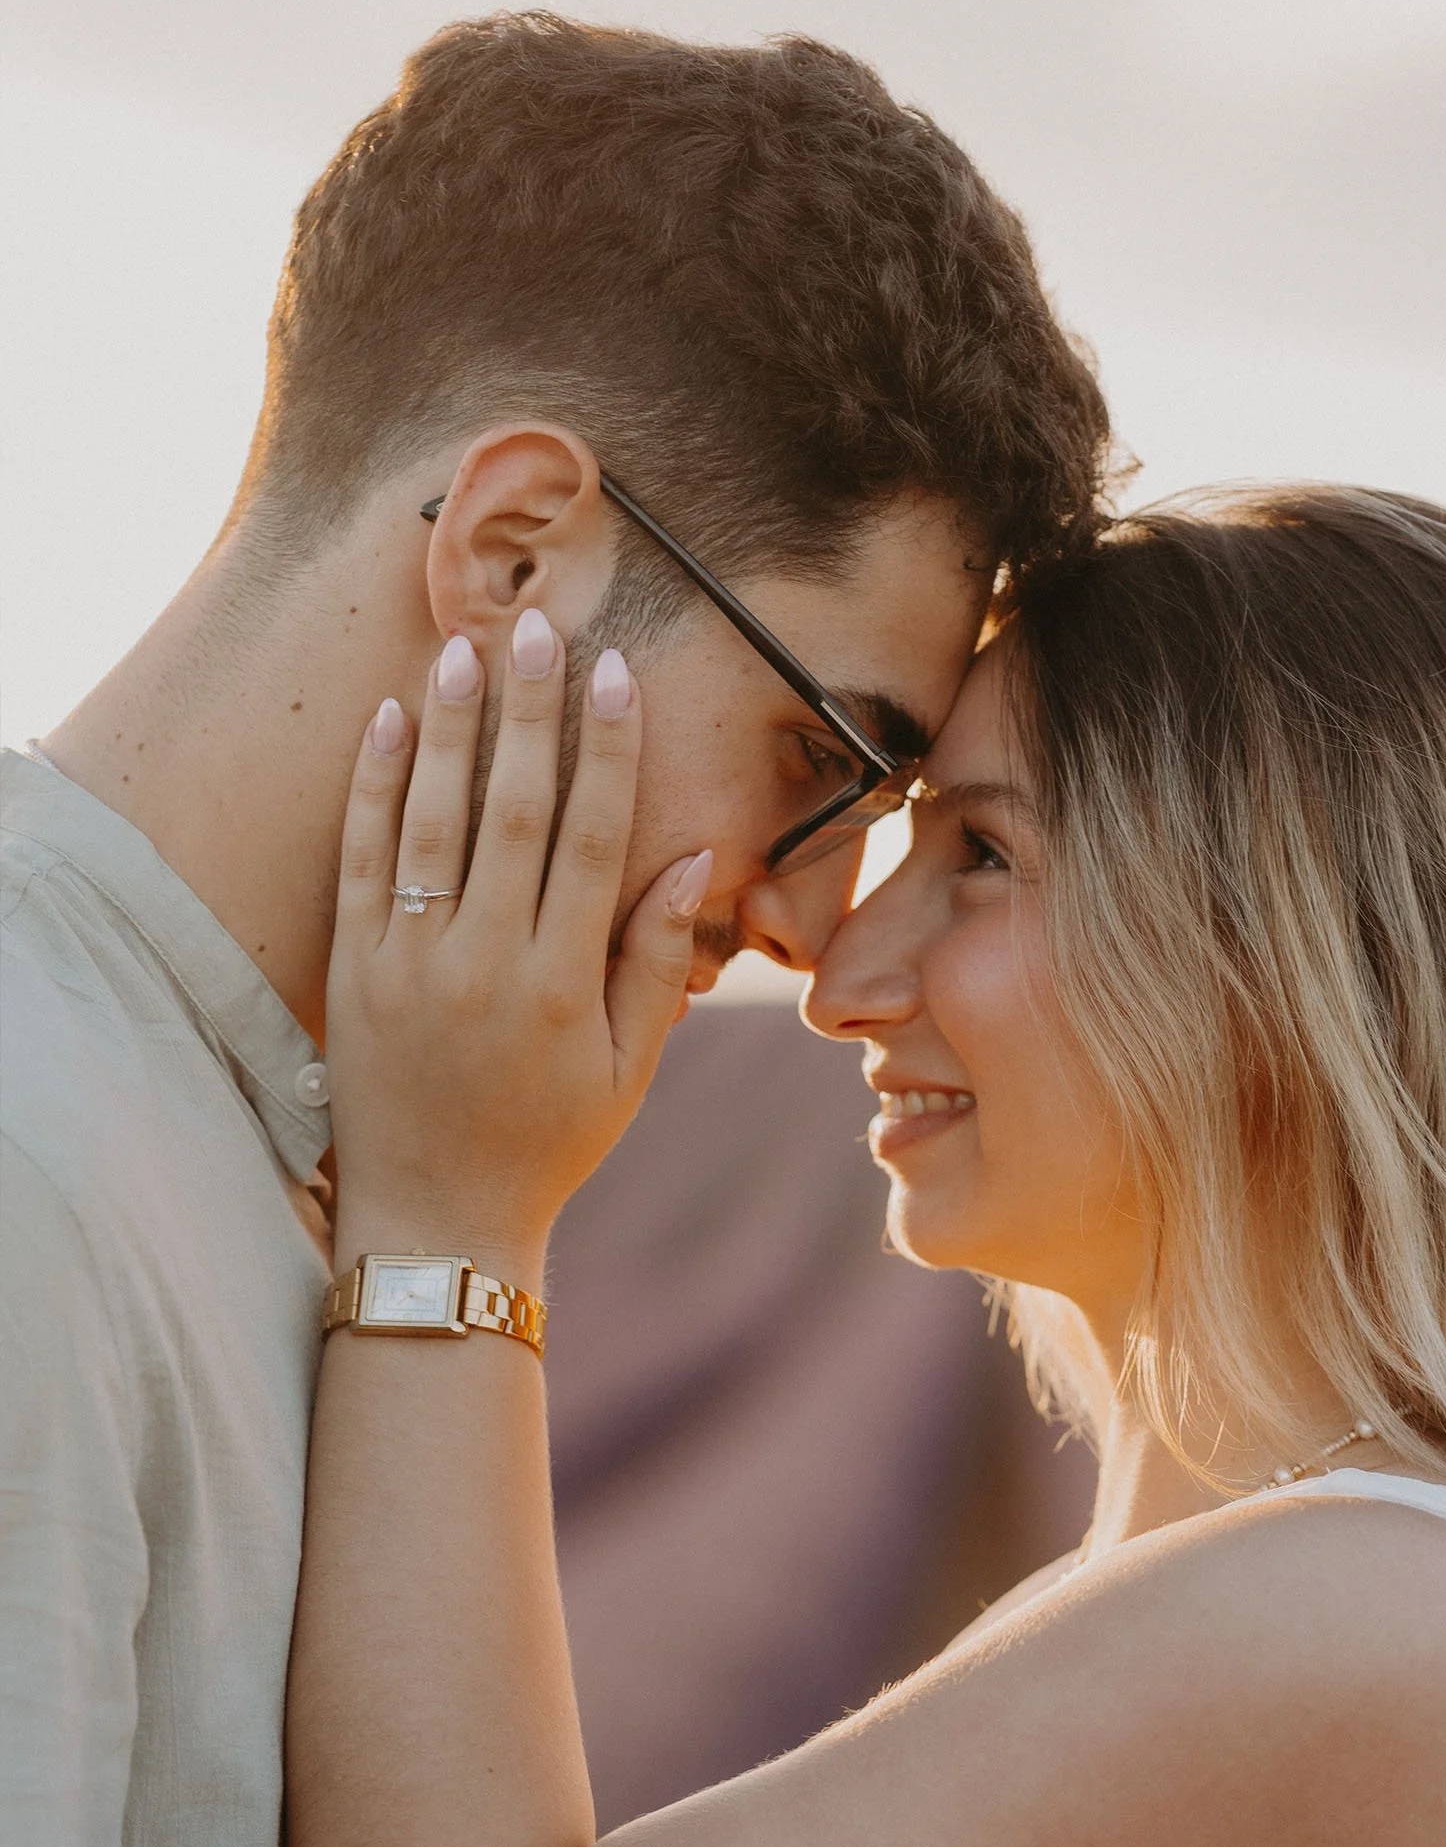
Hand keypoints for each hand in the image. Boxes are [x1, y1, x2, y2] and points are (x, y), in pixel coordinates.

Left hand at [324, 613, 712, 1266]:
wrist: (436, 1222)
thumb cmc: (548, 1146)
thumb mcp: (629, 1072)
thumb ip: (657, 965)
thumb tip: (691, 859)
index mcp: (561, 985)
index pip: (592, 839)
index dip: (607, 750)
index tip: (614, 674)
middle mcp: (484, 964)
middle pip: (511, 811)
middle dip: (528, 712)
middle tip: (540, 625)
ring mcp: (409, 966)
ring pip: (430, 823)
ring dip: (448, 729)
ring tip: (464, 648)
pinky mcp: (354, 974)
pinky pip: (359, 863)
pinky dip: (372, 789)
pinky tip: (386, 722)